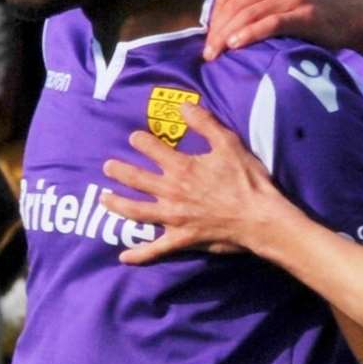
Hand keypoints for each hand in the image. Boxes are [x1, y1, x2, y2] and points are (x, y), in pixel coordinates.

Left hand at [100, 102, 283, 264]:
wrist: (259, 217)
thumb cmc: (246, 179)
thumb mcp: (229, 144)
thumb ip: (205, 123)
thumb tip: (184, 106)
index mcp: (182, 167)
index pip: (153, 149)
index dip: (141, 141)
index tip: (133, 138)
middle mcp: (171, 192)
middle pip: (137, 179)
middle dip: (119, 171)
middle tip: (107, 167)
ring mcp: (173, 218)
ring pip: (136, 211)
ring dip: (117, 204)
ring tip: (104, 199)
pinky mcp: (181, 238)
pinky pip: (156, 249)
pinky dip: (139, 255)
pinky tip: (124, 257)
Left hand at [204, 0, 362, 60]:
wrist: (353, 16)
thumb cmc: (313, 10)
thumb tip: (219, 19)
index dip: (212, 18)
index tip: (206, 40)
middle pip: (234, 5)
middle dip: (216, 31)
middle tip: (208, 54)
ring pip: (248, 14)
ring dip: (226, 36)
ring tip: (216, 56)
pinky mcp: (304, 13)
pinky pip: (269, 23)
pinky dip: (249, 35)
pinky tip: (236, 46)